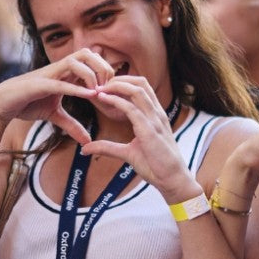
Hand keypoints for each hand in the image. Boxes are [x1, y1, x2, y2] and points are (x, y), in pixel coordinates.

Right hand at [0, 49, 108, 144]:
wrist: (2, 104)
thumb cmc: (27, 104)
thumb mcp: (55, 115)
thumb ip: (72, 125)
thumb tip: (87, 141)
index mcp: (65, 72)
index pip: (91, 59)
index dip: (105, 71)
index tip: (110, 90)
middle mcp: (58, 68)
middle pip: (87, 53)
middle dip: (102, 67)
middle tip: (107, 88)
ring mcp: (49, 74)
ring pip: (76, 61)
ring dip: (91, 75)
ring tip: (97, 92)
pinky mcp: (39, 84)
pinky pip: (61, 82)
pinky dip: (76, 87)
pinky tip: (89, 95)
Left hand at [79, 76, 197, 200]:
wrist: (172, 179)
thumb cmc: (155, 166)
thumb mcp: (127, 153)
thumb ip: (108, 147)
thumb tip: (86, 149)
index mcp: (155, 115)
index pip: (142, 88)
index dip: (123, 83)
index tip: (105, 88)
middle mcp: (156, 113)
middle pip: (140, 82)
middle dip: (119, 79)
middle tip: (100, 84)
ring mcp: (154, 120)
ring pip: (137, 90)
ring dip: (116, 86)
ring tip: (99, 88)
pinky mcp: (150, 130)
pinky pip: (132, 108)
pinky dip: (116, 100)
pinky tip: (103, 99)